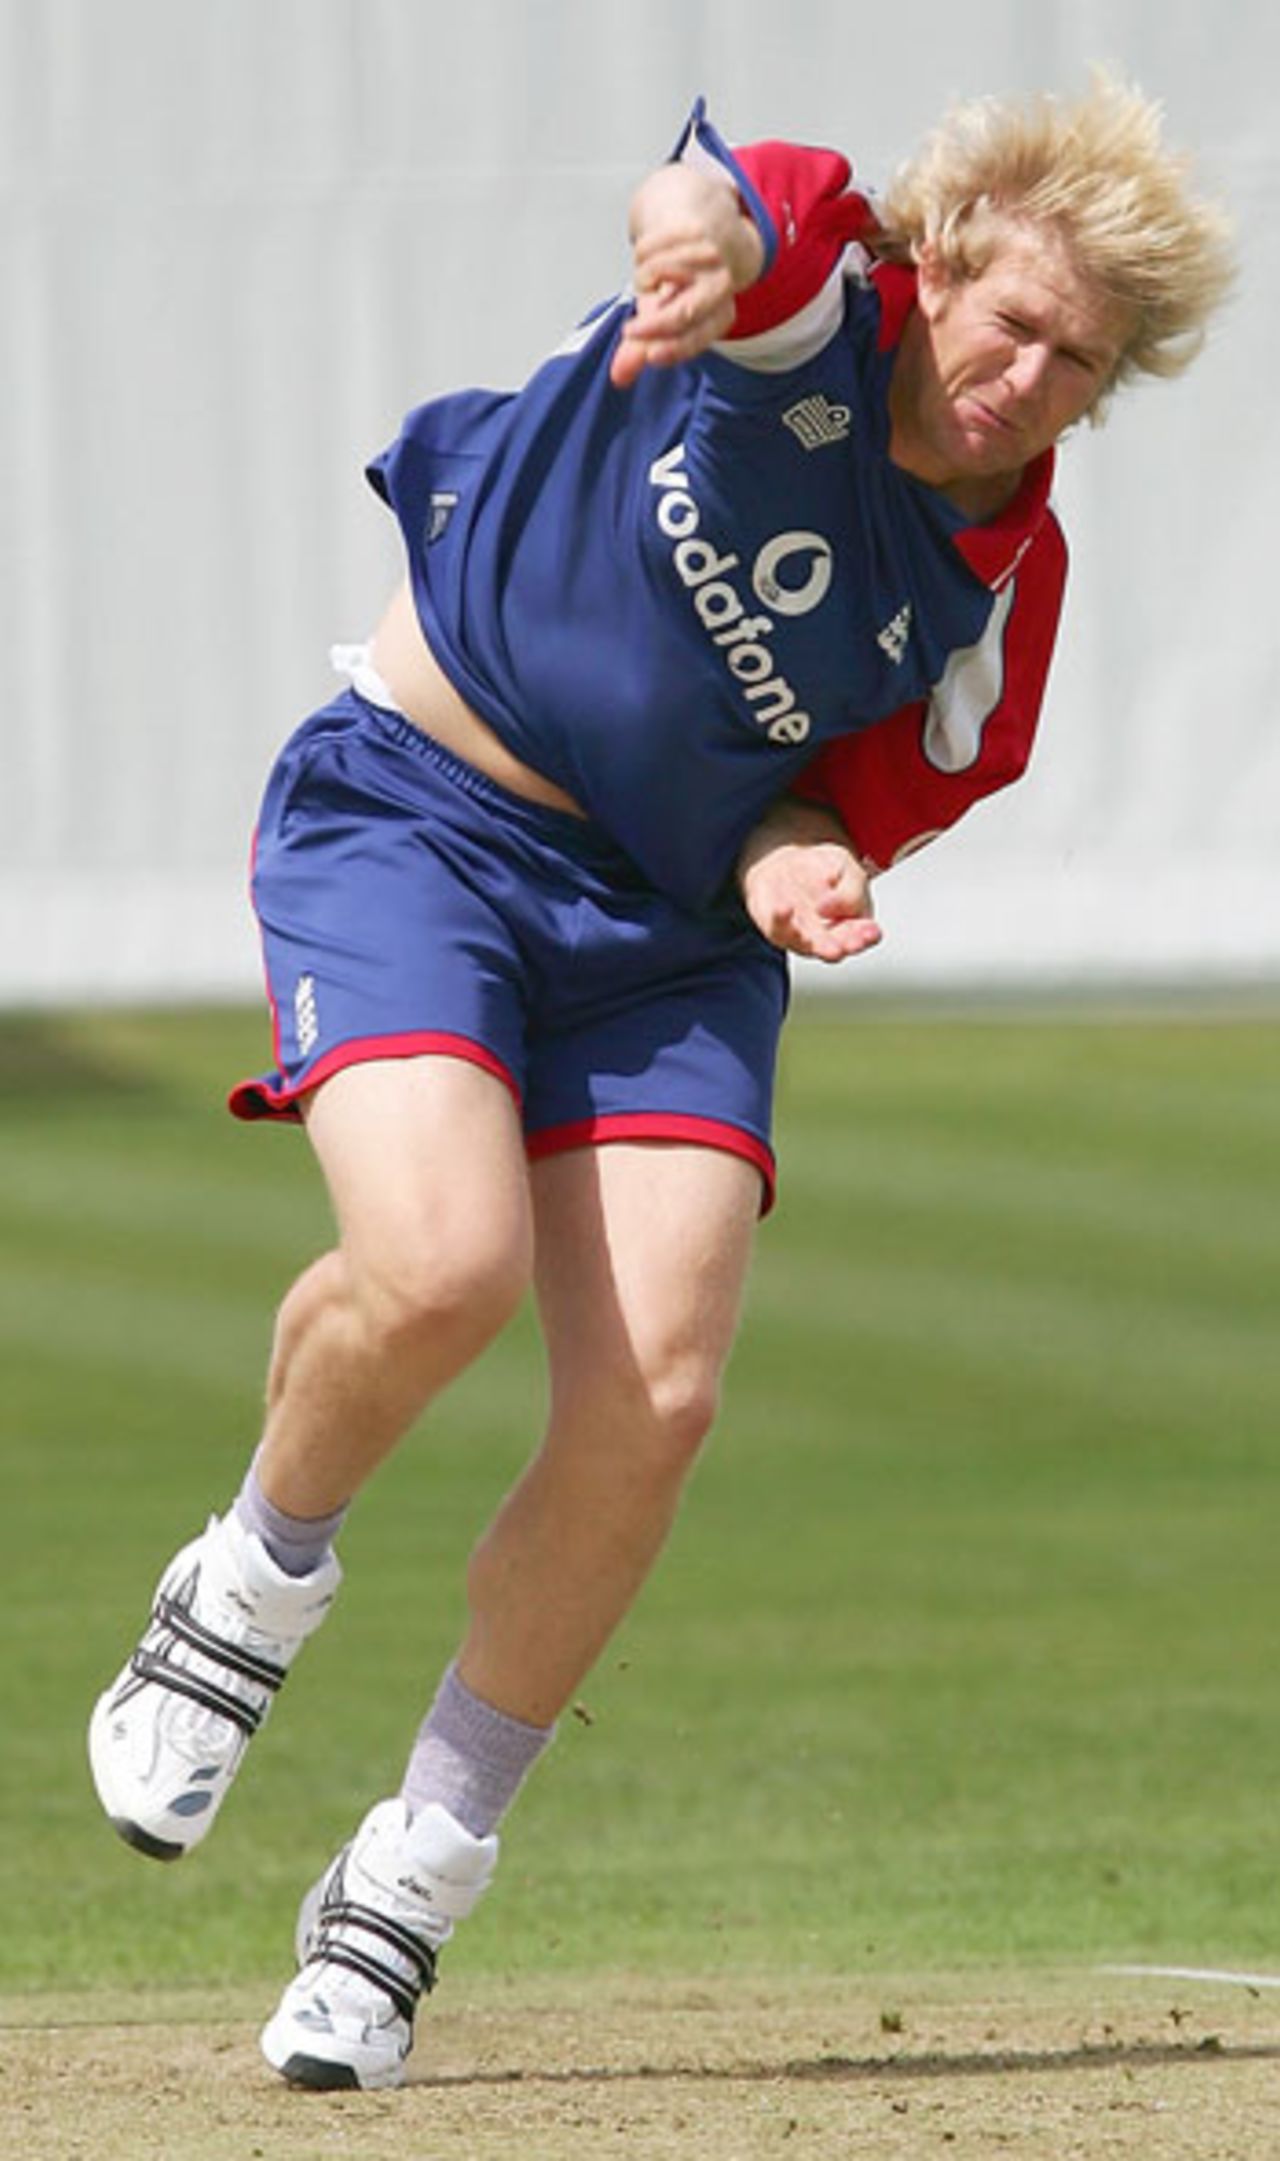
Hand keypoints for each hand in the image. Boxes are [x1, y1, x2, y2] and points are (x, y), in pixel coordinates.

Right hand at [610, 165, 763, 389]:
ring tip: (649, 277)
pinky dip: (643, 252)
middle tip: (630, 332)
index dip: (675, 348)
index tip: (651, 356)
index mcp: (720, 314)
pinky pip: (651, 247)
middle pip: (685, 313)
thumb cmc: (682, 283)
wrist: (702, 226)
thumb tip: (619, 376)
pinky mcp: (694, 230)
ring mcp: (709, 256)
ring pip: (658, 273)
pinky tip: (653, 251)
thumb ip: (641, 349)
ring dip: (643, 277)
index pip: (696, 337)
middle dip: (656, 326)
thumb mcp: (663, 319)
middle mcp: (721, 286)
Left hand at [738, 804, 882, 963]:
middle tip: (844, 946)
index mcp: (854, 922)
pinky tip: (784, 908)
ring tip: (821, 942)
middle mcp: (829, 935)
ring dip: (813, 946)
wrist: (786, 859)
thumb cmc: (822, 868)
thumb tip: (830, 907)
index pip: (867, 935)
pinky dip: (781, 921)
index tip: (870, 931)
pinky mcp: (777, 929)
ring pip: (808, 947)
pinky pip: (777, 929)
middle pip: (839, 948)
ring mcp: (803, 936)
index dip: (869, 935)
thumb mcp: (844, 866)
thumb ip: (848, 890)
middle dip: (842, 948)